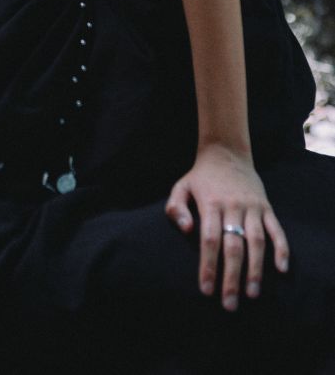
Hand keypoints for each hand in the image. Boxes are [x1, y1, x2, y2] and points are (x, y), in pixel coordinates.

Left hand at [165, 144, 288, 310]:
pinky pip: (276, 230)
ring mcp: (252, 207)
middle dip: (231, 277)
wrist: (226, 153)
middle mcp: (233, 206)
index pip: (209, 240)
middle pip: (233, 246)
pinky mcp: (266, 207)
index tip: (206, 290)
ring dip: (256, 269)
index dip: (208, 266)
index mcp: (211, 203)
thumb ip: (175, 208)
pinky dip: (282, 249)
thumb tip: (185, 230)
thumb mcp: (181, 187)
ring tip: (252, 293)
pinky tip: (281, 269)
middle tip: (229, 304)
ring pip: (257, 241)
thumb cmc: (201, 177)